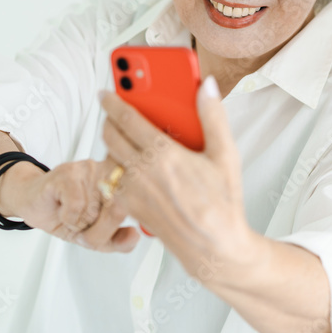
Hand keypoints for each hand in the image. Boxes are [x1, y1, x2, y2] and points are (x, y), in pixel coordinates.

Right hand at [0, 157, 139, 252]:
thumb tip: (135, 235)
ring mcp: (90, 169)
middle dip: (98, 231)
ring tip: (71, 216)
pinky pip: (76, 206)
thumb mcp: (95, 235)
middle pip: (117, 212)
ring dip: (79, 224)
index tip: (103, 227)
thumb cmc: (66, 214)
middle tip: (84, 226)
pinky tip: (63, 212)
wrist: (33, 202)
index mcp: (123, 182)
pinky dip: (68, 218)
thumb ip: (118, 240)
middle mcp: (110, 170)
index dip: (117, 227)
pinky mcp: (68, 173)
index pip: (135, 209)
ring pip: (95, 211)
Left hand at [100, 76, 254, 272]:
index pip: (127, 119)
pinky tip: (134, 168)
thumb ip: (212, 116)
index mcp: (163, 154)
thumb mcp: (225, 154)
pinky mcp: (130, 208)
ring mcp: (133, 192)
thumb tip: (208, 87)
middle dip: (108, 120)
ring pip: (109, 160)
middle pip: (110, 136)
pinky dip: (118, 170)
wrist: (213, 245)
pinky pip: (115, 182)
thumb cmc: (222, 203)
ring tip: (125, 139)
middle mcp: (142, 172)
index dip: (113, 101)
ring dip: (112, 146)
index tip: (106, 93)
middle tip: (113, 113)